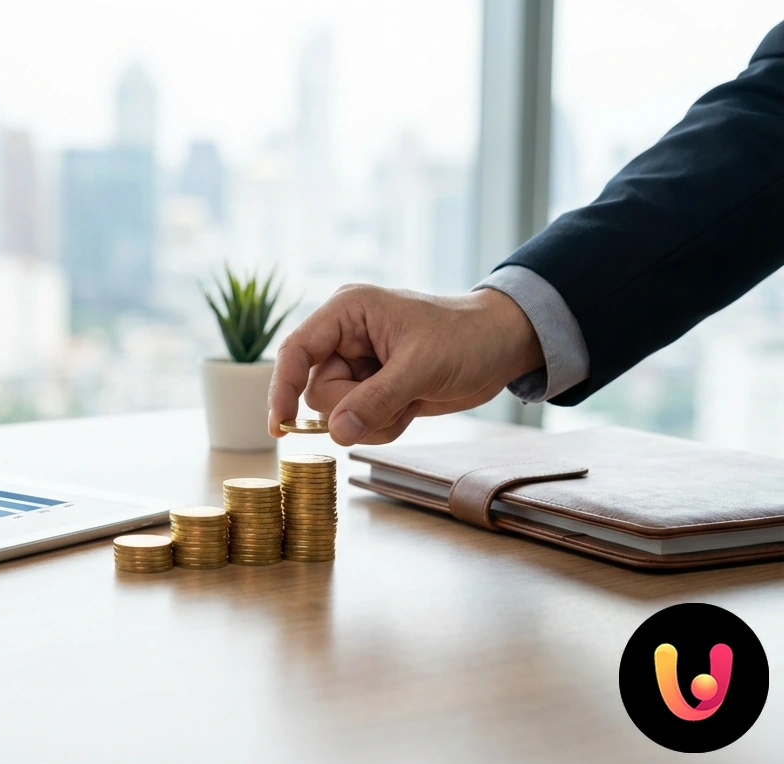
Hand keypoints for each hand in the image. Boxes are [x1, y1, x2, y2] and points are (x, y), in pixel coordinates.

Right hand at [267, 284, 544, 445]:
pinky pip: (356, 421)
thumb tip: (336, 432)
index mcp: (347, 311)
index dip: (282, 389)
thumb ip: (377, 399)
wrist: (502, 346)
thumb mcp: (422, 367)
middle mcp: (344, 337)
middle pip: (317, 391)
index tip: (281, 427)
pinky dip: (381, 426)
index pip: (296, 351)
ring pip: (336, 413)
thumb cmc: (466, 338)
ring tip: (408, 402)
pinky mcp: (371, 388)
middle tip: (395, 402)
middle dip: (352, 409)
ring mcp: (357, 364)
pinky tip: (409, 408)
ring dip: (371, 420)